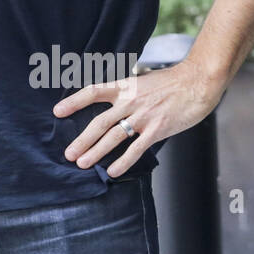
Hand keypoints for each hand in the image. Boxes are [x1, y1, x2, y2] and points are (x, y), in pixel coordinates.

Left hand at [52, 60, 223, 177]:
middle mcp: (130, 101)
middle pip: (99, 122)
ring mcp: (143, 116)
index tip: (57, 111)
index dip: (73, 101)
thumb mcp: (142, 82)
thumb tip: (114, 107)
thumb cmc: (170, 82)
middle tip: (69, 154)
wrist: (196, 82)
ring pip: (114, 136)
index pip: (93, 92)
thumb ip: (127, 94)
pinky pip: (136, 148)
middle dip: (82, 139)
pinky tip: (112, 171)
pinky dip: (123, 161)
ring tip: (82, 164)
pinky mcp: (157, 129)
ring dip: (96, 152)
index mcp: (124, 86)